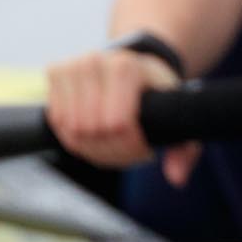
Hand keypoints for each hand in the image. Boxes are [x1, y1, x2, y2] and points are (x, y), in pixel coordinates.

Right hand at [44, 49, 201, 185]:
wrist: (136, 61)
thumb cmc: (157, 91)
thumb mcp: (178, 113)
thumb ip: (186, 149)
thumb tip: (177, 179)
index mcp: (127, 67)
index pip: (118, 125)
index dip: (130, 148)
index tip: (147, 150)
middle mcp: (96, 62)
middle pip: (93, 131)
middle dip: (113, 152)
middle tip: (131, 151)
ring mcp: (72, 65)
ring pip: (73, 131)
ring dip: (93, 149)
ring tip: (115, 144)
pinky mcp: (55, 72)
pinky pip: (58, 123)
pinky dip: (75, 138)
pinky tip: (95, 135)